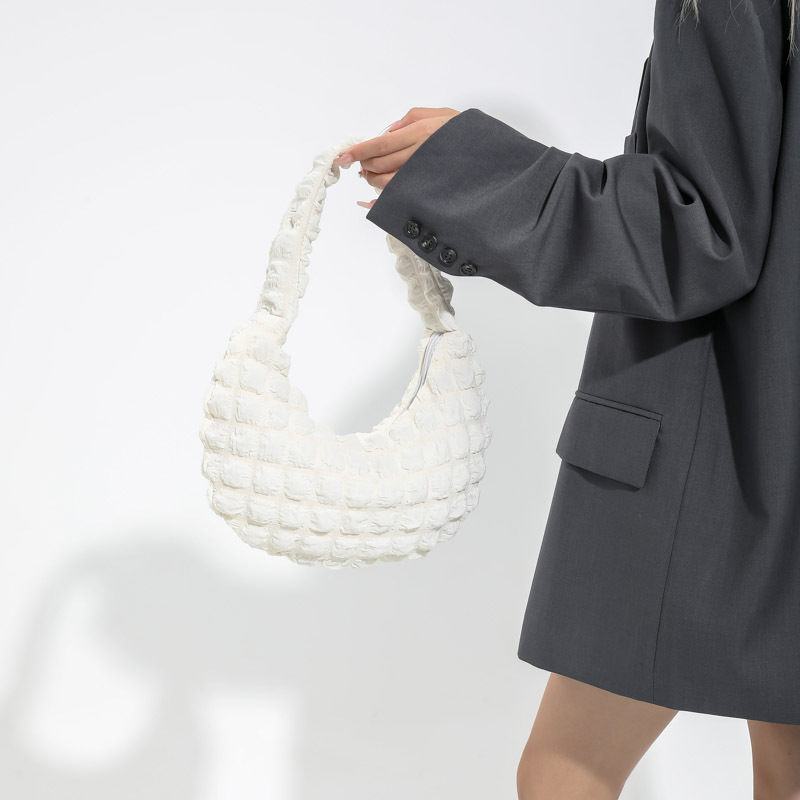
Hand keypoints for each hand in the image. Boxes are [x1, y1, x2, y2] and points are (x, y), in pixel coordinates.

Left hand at [332, 107, 460, 209]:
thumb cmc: (466, 132)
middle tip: (361, 163)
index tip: (342, 156)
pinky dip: (383, 197)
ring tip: (372, 174)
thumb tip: (387, 131)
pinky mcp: (427, 190)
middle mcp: (419, 154)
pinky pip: (399, 196)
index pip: (380, 144)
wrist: (491, 154)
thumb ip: (410, 119)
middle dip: (364, 165)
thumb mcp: (440, 114)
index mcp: (420, 132)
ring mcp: (423, 175)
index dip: (358, 151)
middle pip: (379, 165)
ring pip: (386, 182)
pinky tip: (376, 197)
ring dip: (373, 180)